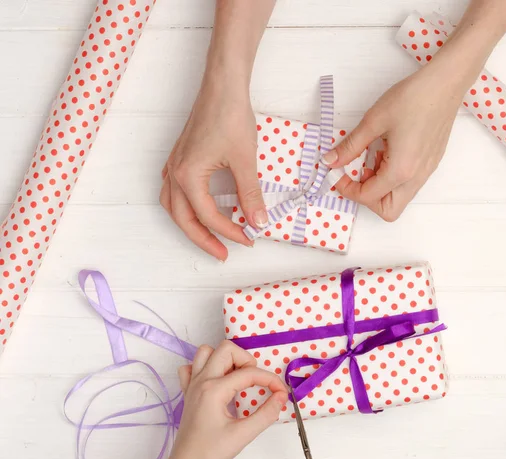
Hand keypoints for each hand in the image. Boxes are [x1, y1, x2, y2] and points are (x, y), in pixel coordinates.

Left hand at [135, 341, 287, 458]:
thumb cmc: (212, 453)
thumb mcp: (244, 435)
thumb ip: (266, 414)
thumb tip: (281, 397)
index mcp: (214, 390)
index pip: (249, 373)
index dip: (270, 380)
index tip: (282, 392)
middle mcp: (201, 381)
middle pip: (226, 349)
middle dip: (246, 360)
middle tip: (255, 381)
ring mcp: (192, 384)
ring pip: (206, 352)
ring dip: (226, 359)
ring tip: (237, 378)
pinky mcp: (188, 392)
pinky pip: (192, 367)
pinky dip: (205, 367)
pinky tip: (217, 382)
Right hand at [160, 76, 267, 260]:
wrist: (222, 85)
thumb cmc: (230, 116)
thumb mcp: (245, 161)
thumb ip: (250, 195)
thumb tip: (259, 222)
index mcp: (188, 177)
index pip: (209, 217)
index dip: (231, 231)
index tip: (250, 238)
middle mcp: (175, 174)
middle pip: (184, 220)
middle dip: (204, 240)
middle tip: (224, 253)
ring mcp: (174, 165)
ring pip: (174, 207)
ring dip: (190, 226)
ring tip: (210, 237)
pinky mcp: (180, 158)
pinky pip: (174, 192)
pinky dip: (185, 206)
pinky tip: (199, 208)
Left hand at [324, 62, 464, 221]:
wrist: (446, 82)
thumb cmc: (413, 98)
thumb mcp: (374, 121)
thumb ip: (350, 146)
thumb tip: (330, 161)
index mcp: (401, 170)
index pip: (368, 197)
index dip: (348, 189)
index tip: (338, 173)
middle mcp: (416, 178)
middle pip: (388, 211)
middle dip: (367, 198)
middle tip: (356, 175)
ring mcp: (426, 173)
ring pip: (399, 199)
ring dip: (380, 187)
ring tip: (373, 158)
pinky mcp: (430, 164)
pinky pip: (408, 185)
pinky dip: (392, 178)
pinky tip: (387, 152)